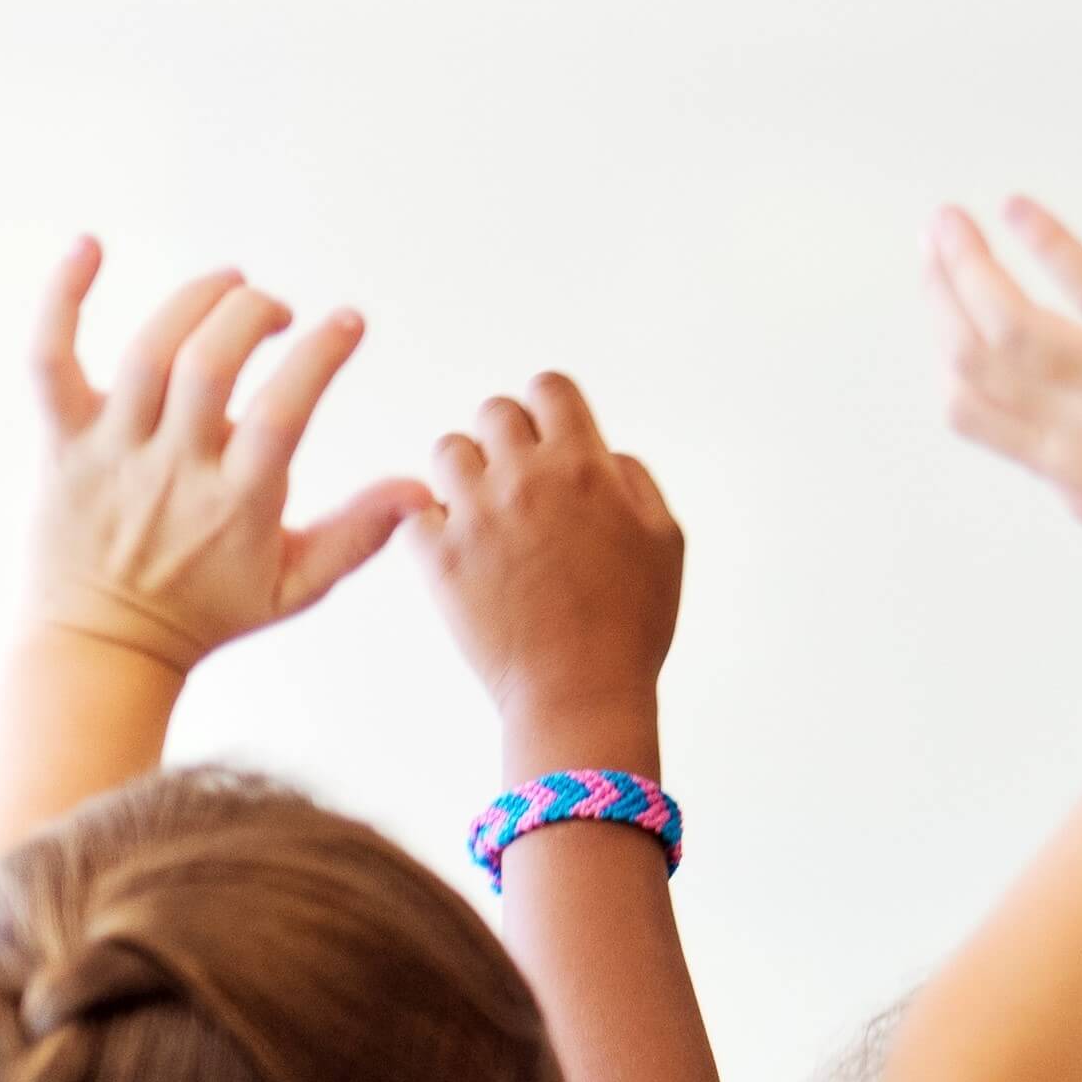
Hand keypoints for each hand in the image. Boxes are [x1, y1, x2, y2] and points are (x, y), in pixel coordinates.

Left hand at [26, 239, 423, 672]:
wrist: (101, 646)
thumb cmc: (206, 613)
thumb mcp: (295, 587)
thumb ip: (360, 535)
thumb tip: (424, 489)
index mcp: (238, 502)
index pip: (283, 411)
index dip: (320, 355)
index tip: (348, 323)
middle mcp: (173, 468)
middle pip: (209, 365)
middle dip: (254, 315)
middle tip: (279, 312)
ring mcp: (113, 451)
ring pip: (147, 353)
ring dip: (195, 300)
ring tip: (230, 285)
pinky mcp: (62, 442)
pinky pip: (50, 358)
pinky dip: (63, 297)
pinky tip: (89, 245)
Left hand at [419, 371, 682, 752]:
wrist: (580, 694)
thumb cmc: (632, 622)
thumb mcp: (666, 540)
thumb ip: (633, 479)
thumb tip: (600, 451)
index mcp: (584, 466)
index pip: (549, 387)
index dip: (550, 409)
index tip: (552, 442)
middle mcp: (526, 479)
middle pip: (493, 412)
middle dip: (506, 441)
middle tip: (519, 485)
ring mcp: (476, 516)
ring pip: (447, 451)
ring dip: (465, 475)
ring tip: (484, 515)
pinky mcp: (438, 558)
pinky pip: (416, 513)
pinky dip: (433, 529)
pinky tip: (461, 555)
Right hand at [931, 197, 1081, 562]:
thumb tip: (1060, 484)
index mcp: (1068, 465)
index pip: (970, 407)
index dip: (946, 351)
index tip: (943, 304)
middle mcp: (1075, 427)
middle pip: (971, 356)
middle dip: (940, 291)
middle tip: (935, 233)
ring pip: (1008, 324)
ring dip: (969, 264)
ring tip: (952, 217)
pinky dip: (1050, 247)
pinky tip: (1017, 209)